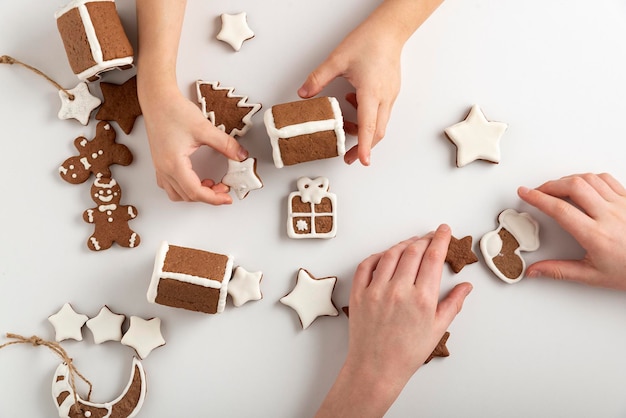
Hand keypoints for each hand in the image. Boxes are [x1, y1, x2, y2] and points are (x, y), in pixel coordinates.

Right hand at [139, 86, 247, 204]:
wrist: (157, 99)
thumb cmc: (174, 111)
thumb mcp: (205, 128)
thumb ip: (225, 144)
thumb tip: (240, 156)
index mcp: (174, 164)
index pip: (195, 192)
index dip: (214, 198)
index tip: (227, 197)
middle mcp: (164, 169)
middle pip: (187, 196)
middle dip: (208, 196)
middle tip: (224, 187)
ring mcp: (159, 167)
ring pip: (177, 194)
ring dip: (195, 193)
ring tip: (211, 184)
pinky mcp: (159, 162)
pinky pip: (170, 185)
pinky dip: (184, 188)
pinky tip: (196, 178)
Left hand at [298, 16, 401, 165]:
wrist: (389, 30)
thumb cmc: (369, 42)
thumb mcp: (337, 60)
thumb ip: (319, 78)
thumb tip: (304, 94)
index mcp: (371, 92)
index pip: (368, 126)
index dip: (364, 146)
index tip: (362, 161)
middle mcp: (384, 97)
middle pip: (377, 132)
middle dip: (364, 148)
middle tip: (349, 157)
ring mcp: (390, 96)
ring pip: (380, 123)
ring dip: (364, 130)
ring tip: (346, 125)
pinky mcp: (391, 92)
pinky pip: (381, 112)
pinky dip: (368, 116)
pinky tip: (353, 103)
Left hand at [315, 225, 472, 417]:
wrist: (376, 368)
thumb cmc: (407, 352)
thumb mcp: (437, 329)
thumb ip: (453, 303)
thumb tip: (466, 286)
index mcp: (422, 299)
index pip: (434, 257)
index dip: (441, 239)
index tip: (444, 230)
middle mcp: (399, 290)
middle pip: (413, 251)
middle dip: (425, 239)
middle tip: (431, 236)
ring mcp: (376, 290)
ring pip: (391, 253)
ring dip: (404, 244)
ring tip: (412, 244)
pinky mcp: (359, 293)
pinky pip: (367, 265)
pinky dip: (378, 255)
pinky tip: (386, 255)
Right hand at [518, 173, 625, 289]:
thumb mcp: (592, 276)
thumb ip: (559, 271)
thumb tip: (535, 271)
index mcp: (596, 236)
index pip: (560, 209)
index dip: (538, 198)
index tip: (525, 193)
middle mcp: (609, 216)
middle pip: (573, 186)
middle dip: (550, 185)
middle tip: (538, 191)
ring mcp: (622, 205)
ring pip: (589, 179)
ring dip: (568, 179)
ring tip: (557, 187)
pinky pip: (607, 179)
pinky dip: (589, 178)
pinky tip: (583, 185)